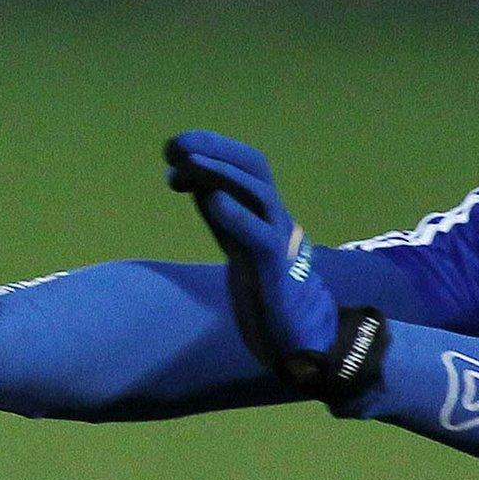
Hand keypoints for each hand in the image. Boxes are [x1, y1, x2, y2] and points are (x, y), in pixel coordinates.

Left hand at [164, 131, 387, 403]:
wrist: (303, 335)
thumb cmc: (269, 289)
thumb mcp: (238, 243)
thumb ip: (218, 213)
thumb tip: (185, 178)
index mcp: (264, 211)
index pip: (244, 166)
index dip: (212, 150)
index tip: (174, 152)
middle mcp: (275, 217)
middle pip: (253, 167)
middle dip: (215, 148)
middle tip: (174, 144)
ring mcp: (281, 239)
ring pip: (258, 193)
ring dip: (221, 171)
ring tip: (188, 160)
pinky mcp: (278, 267)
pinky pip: (259, 235)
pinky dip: (235, 214)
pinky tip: (212, 200)